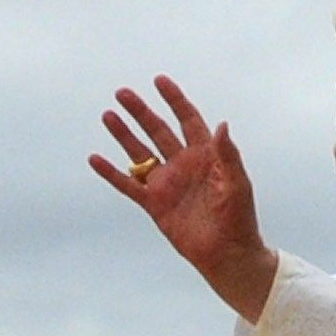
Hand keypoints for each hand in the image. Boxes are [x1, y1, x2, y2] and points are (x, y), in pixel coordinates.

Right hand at [90, 78, 276, 320]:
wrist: (226, 253)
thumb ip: (227, 154)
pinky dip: (111, 173)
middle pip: (158, 131)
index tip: (159, 81)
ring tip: (108, 116)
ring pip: (140, 152)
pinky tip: (96, 158)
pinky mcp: (153, 204)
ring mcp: (166, 183)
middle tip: (122, 93)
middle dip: (141, 111)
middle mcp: (183, 164)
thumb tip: (221, 124)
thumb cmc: (239, 218)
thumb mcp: (237, 184)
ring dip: (124, 135)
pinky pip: (128, 185)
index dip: (174, 100)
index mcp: (205, 155)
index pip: (187, 120)